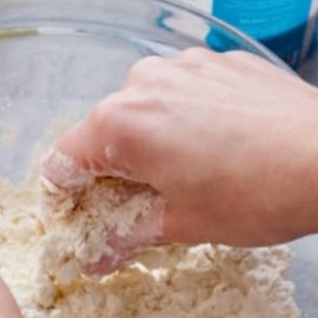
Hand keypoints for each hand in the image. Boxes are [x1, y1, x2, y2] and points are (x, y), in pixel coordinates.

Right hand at [42, 48, 317, 259]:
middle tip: (135, 211)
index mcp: (120, 123)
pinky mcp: (223, 63)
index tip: (81, 222)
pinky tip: (216, 153)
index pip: (62, 162)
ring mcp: (187, 65)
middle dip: (110, 173)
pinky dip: (186, 123)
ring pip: (145, 110)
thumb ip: (126, 235)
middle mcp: (145, 82)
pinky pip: (185, 95)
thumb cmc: (255, 194)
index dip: (65, 199)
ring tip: (184, 181)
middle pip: (101, 133)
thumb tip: (98, 255)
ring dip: (149, 146)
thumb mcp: (181, 226)